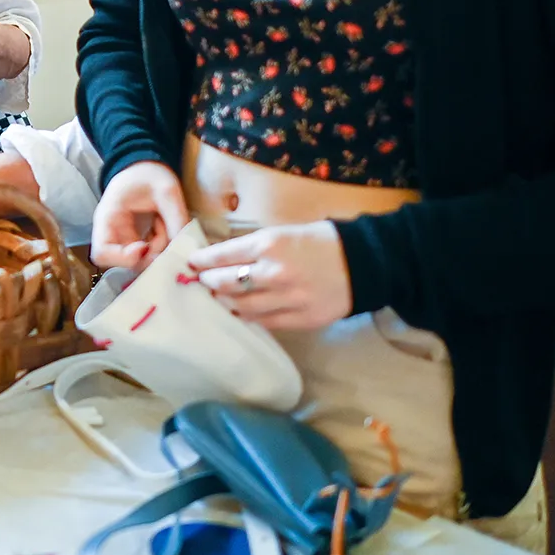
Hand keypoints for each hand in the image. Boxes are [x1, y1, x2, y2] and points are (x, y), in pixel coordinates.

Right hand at [89, 161, 190, 270]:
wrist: (145, 167)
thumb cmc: (148, 173)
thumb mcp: (167, 191)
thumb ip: (177, 220)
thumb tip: (184, 249)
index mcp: (108, 218)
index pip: (102, 253)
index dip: (124, 258)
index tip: (145, 246)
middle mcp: (111, 233)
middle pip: (127, 262)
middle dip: (153, 253)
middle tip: (167, 231)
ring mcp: (123, 239)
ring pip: (142, 261)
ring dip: (160, 249)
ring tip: (166, 223)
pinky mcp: (135, 242)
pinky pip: (149, 255)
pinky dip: (162, 247)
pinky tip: (165, 227)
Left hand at [190, 222, 352, 329]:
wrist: (363, 263)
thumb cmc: (320, 241)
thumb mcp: (283, 232)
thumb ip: (254, 247)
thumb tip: (222, 258)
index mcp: (269, 244)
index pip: (223, 255)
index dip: (202, 261)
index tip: (191, 263)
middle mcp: (274, 272)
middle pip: (226, 283)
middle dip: (208, 282)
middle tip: (202, 282)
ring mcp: (287, 299)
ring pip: (241, 307)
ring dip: (225, 303)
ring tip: (219, 299)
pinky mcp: (300, 319)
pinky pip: (264, 322)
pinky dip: (248, 317)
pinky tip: (241, 312)